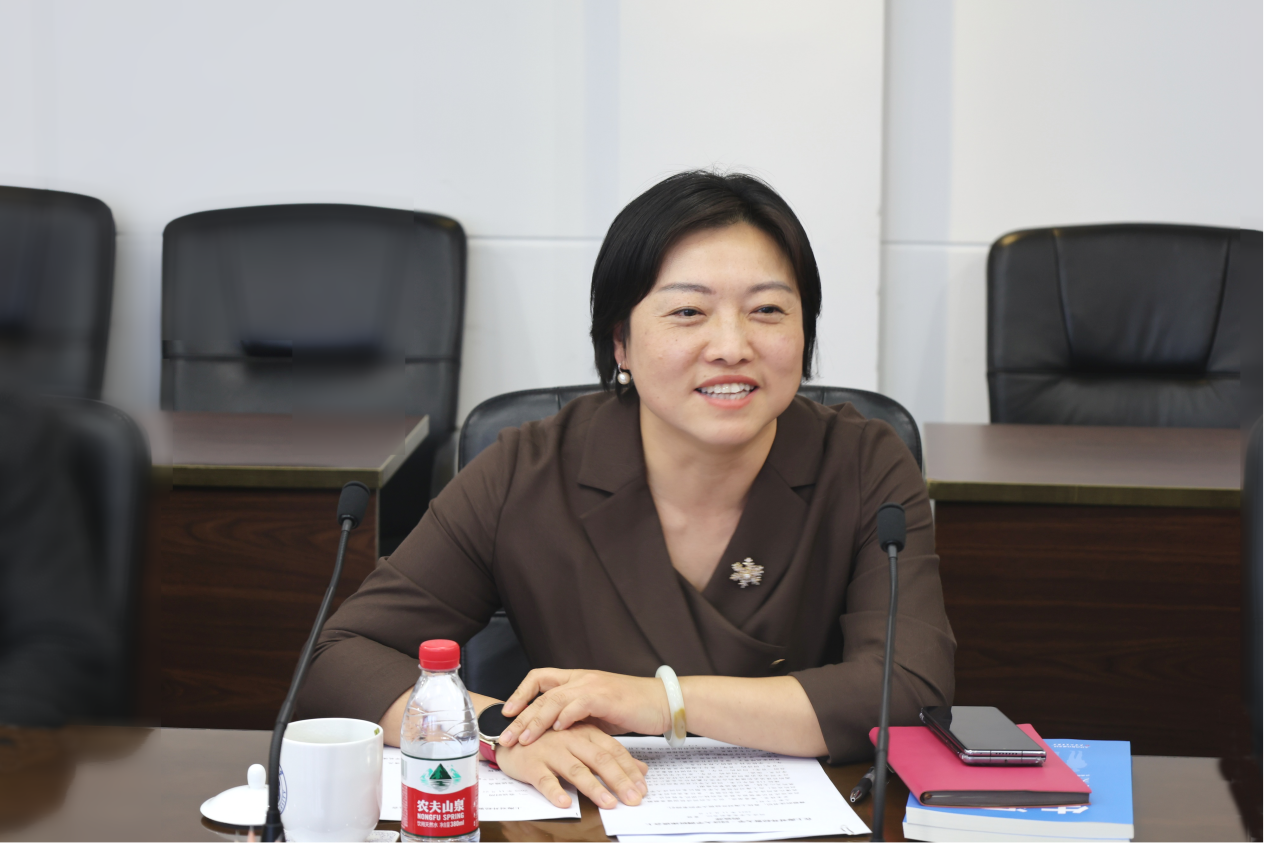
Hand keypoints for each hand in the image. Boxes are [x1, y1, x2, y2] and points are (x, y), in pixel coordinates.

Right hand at [494, 721, 648, 808]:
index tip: (643, 789)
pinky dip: (554, 791)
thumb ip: (611, 754)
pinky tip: (564, 803)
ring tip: (609, 804)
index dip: (630, 770)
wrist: (509, 733)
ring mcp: (551, 751)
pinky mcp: (532, 764)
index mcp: (585, 732)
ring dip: (594, 788)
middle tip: (634, 800)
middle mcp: (571, 739)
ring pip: (576, 770)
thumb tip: (641, 770)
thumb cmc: (549, 740)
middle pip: (600, 760)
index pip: (613, 751)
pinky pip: (544, 779)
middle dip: (619, 781)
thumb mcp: (582, 742)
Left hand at [499, 668, 670, 747]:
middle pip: (541, 693)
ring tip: (524, 739)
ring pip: (555, 699)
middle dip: (520, 716)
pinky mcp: (605, 697)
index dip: (521, 693)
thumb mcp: (597, 713)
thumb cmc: (631, 709)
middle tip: (505, 736)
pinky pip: (579, 704)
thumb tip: (554, 734)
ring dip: (536, 720)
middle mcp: (581, 678)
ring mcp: (593, 685)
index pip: (540, 677)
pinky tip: (557, 730)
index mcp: (577, 679)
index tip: (507, 713)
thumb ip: (576, 718)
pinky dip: (566, 716)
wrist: (662, 702)